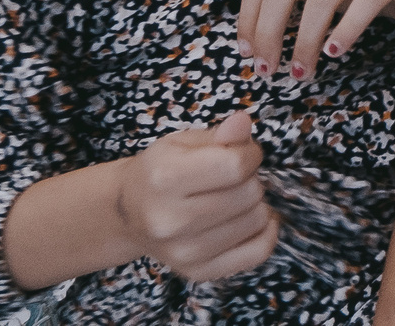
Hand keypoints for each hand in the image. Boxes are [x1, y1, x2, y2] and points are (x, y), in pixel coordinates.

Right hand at [115, 111, 279, 281]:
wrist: (129, 215)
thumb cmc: (160, 173)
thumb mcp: (181, 143)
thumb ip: (217, 134)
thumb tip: (243, 122)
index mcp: (164, 179)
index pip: (236, 166)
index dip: (250, 154)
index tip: (242, 154)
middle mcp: (170, 221)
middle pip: (248, 194)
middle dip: (250, 179)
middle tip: (232, 179)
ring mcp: (184, 252)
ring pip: (256, 221)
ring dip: (255, 205)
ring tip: (233, 198)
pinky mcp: (198, 271)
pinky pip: (258, 252)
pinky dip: (265, 233)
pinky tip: (251, 219)